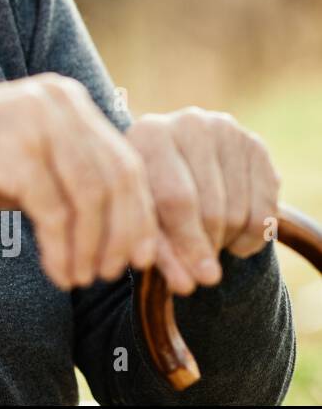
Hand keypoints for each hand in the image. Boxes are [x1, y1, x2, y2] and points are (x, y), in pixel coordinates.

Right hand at [0, 73, 158, 289]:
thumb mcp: (31, 161)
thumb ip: (76, 176)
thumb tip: (134, 228)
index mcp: (65, 98)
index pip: (125, 160)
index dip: (139, 215)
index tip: (141, 258)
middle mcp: (55, 101)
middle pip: (116, 178)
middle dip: (121, 235)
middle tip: (111, 274)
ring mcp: (34, 122)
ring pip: (91, 198)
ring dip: (91, 248)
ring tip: (79, 278)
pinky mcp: (12, 151)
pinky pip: (55, 211)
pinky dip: (62, 249)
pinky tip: (57, 271)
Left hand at [125, 108, 280, 294]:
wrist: (176, 163)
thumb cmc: (148, 196)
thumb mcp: (143, 219)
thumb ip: (160, 251)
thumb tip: (187, 285)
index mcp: (148, 135)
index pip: (176, 198)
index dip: (187, 244)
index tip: (195, 282)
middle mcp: (188, 123)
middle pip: (211, 207)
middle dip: (207, 246)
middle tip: (200, 264)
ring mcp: (226, 130)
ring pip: (239, 211)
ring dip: (227, 241)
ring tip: (208, 242)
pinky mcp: (256, 145)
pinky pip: (265, 208)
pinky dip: (252, 236)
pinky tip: (232, 237)